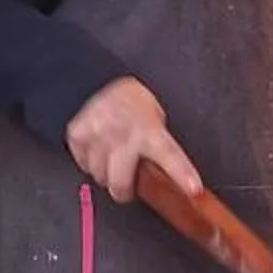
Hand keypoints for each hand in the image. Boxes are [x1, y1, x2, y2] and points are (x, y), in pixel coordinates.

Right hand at [65, 77, 203, 203]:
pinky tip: (98, 149)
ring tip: (111, 159)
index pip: (170, 154)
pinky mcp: (78, 133)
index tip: (193, 189)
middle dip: (123, 191)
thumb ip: (160, 149)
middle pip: (119, 181)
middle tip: (125, 188)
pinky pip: (83, 163)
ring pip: (99, 175)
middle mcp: (124, 131)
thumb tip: (177, 182)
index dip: (181, 173)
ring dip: (106, 174)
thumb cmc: (134, 106)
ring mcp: (98, 133)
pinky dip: (90, 162)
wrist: (103, 81)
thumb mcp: (155, 122)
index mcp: (150, 130)